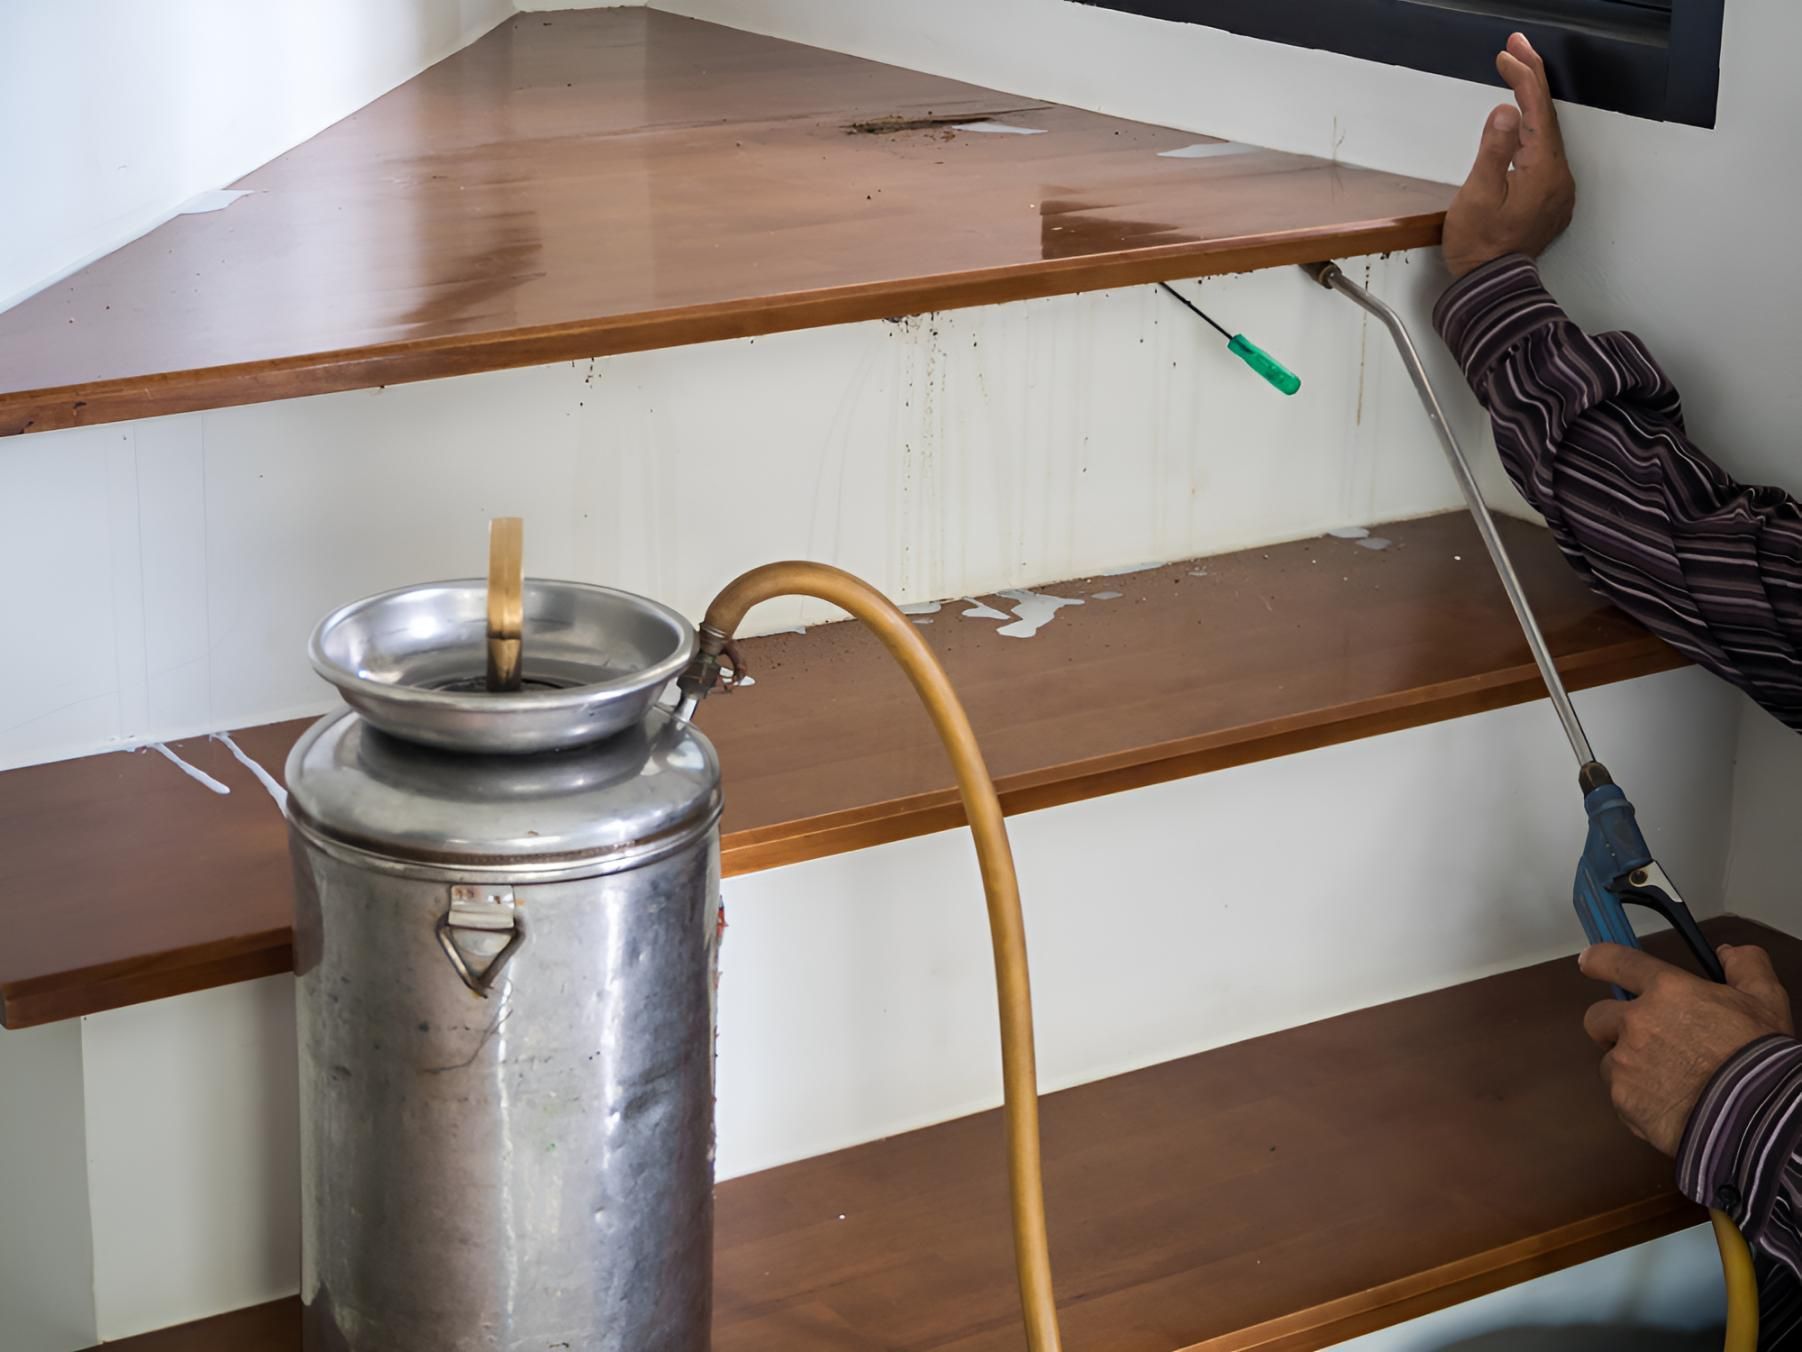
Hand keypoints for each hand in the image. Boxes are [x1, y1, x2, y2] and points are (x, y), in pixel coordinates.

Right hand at [1441, 33, 1575, 278]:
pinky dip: (1531, 128)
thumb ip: (1495, 150)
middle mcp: (1557, 176)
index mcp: (1542, 170)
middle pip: (1545, 116)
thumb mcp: (1479, 195)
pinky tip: (1522, 121)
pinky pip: (1542, 151)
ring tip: (1518, 74)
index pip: (1536, 110)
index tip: (1509, 54)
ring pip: (1545, 132)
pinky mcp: (1546, 198)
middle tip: (1516, 49)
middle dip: (1531, 79)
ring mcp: (1555, 188)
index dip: (1524, 77)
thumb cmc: (1480, 246)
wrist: (1491, 285)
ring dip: (1530, 102)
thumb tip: (1507, 112)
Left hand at [1581, 943, 1794, 1156]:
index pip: (1615, 961)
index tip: (1590, 963)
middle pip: (1596, 1016)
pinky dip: (1638, 1100)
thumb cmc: (1761, 1058)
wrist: (1756, 1119)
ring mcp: (1625, 1063)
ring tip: (1667, 1081)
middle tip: (1643, 1040)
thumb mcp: (1766, 1001)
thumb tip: (1728, 952)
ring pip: (1609, 1060)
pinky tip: (1669, 1106)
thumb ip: (1746, 967)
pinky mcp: (1623, 1100)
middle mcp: (1636, 1023)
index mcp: (1667, 991)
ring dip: (1628, 1067)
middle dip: (1612, 1026)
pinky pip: (1621, 1096)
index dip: (1599, 960)